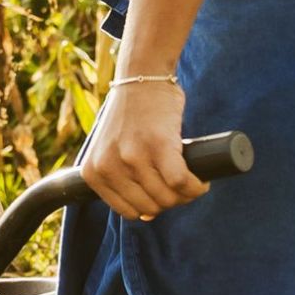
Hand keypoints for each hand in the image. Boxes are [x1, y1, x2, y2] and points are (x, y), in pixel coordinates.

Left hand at [80, 75, 209, 222]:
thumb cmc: (130, 117)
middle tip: (183, 188)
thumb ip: (120, 179)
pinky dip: (196, 187)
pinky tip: (201, 182)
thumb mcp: (111, 150)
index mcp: (93, 172)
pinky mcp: (158, 145)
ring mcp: (132, 157)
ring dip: (186, 196)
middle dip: (171, 202)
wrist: (141, 77)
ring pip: (168, 197)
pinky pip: (181, 181)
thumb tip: (147, 217)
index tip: (164, 195)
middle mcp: (109, 167)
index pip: (128, 211)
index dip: (151, 208)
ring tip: (193, 184)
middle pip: (151, 207)